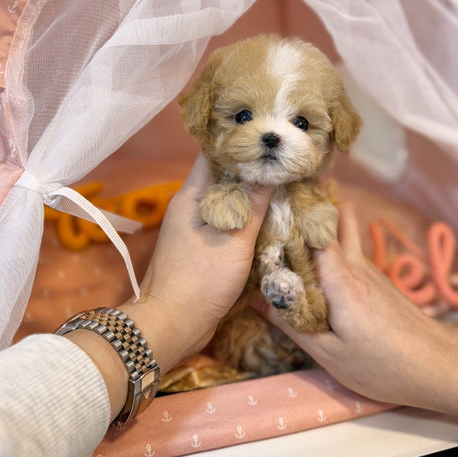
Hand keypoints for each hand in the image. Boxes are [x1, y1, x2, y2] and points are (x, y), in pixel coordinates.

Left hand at [69, 154, 272, 421]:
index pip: (214, 153)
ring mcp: (195, 227)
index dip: (239, 140)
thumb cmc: (201, 278)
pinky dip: (247, 216)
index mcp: (191, 195)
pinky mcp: (202, 247)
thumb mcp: (235, 238)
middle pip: (223, 176)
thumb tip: (273, 167)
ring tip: (284, 181)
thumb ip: (254, 203)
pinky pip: (227, 221)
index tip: (268, 132)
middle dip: (252, 166)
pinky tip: (270, 216)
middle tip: (284, 157)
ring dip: (251, 193)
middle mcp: (190, 206)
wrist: (172, 324)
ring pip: (227, 199)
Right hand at [253, 203, 445, 405]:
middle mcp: (355, 265)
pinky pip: (349, 250)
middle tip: (279, 210)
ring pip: (344, 231)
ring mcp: (369, 269)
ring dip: (322, 224)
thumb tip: (256, 300)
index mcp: (339, 279)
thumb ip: (292, 324)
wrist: (438, 365)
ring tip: (293, 227)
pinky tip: (316, 259)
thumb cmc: (382, 365)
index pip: (313, 230)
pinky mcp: (376, 279)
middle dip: (308, 209)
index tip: (267, 210)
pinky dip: (332, 245)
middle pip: (333, 218)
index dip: (292, 216)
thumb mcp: (329, 354)